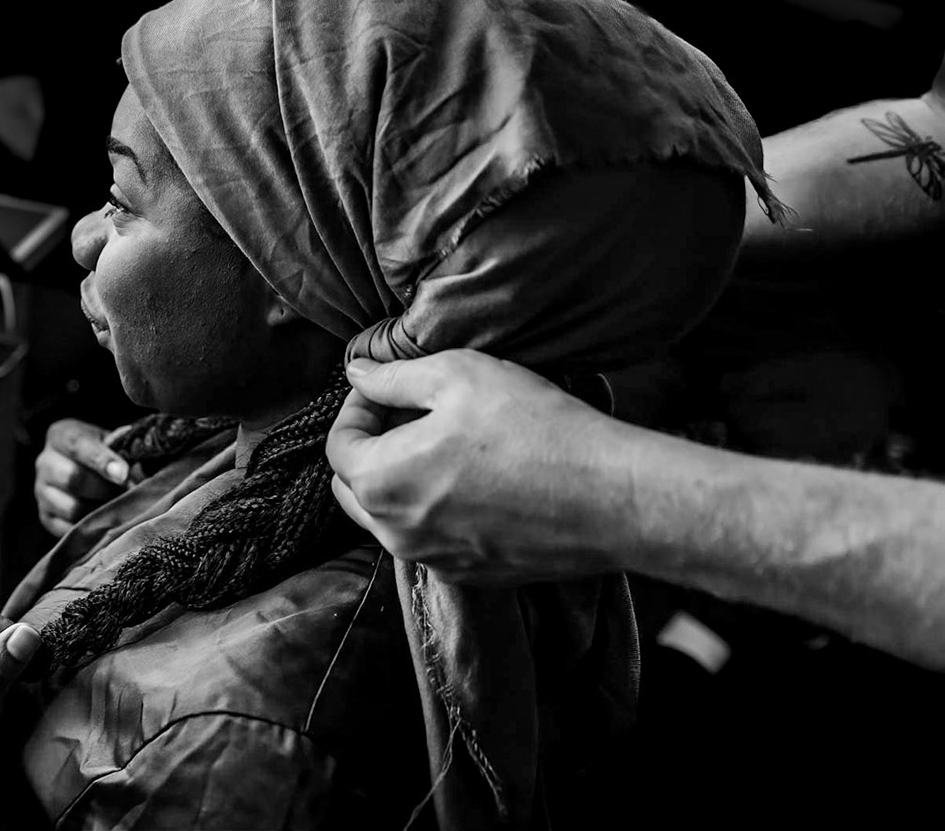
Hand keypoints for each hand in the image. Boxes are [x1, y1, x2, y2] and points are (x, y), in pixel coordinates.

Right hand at [34, 419, 138, 536]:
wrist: (84, 469)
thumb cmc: (103, 452)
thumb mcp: (112, 441)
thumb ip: (123, 450)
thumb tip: (139, 470)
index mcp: (62, 435)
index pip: (79, 445)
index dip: (102, 460)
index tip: (123, 474)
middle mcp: (46, 462)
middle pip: (73, 479)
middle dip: (106, 488)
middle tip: (129, 493)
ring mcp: (42, 492)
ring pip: (72, 508)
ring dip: (100, 511)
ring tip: (119, 507)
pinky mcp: (47, 517)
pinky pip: (70, 530)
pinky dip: (92, 529)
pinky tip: (107, 521)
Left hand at [324, 350, 630, 583]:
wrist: (609, 497)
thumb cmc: (533, 429)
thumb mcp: (457, 375)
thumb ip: (394, 377)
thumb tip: (357, 374)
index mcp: (380, 482)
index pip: (339, 444)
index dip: (358, 407)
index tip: (387, 388)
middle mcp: (395, 533)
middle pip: (355, 486)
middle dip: (372, 446)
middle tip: (410, 413)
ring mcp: (433, 560)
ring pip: (391, 517)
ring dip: (401, 479)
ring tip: (445, 442)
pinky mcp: (471, 575)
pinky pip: (431, 538)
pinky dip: (435, 509)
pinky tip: (475, 478)